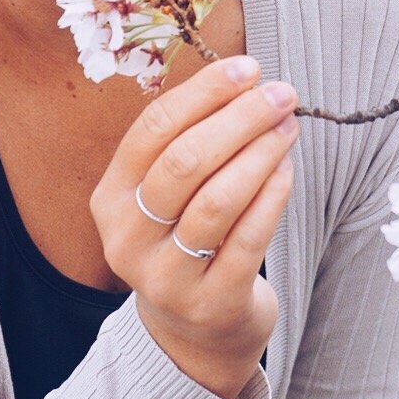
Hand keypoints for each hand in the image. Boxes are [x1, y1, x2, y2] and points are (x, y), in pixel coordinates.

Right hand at [90, 55, 298, 398]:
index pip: (153, 129)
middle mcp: (127, 238)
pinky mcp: (210, 303)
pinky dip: (271, 197)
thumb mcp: (165, 195)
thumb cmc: (185, 238)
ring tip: (288, 127)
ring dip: (260, 154)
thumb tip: (246, 81)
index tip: (248, 67)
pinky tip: (287, 170)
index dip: (204, 93)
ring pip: (217, 201)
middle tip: (280, 94)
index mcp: (110, 198)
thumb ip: (189, 141)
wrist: (193, 331)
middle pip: (184, 162)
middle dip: (239, 120)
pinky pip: (247, 239)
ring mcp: (165, 277)